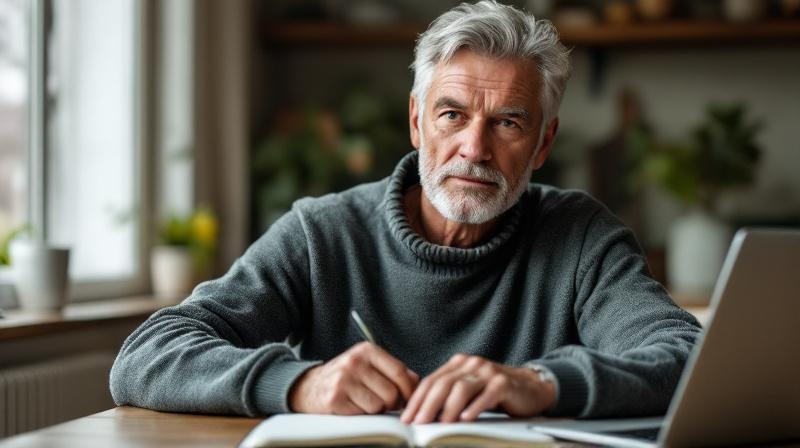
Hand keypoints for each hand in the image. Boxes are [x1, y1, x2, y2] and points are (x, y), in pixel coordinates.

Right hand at [289, 342, 418, 414]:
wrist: (309, 386)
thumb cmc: (344, 377)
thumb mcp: (367, 364)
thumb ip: (392, 370)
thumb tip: (417, 382)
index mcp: (367, 350)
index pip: (400, 372)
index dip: (409, 390)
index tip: (409, 398)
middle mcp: (355, 361)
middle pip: (392, 392)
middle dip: (392, 403)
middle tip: (385, 404)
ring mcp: (344, 380)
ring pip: (379, 405)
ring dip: (376, 410)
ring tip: (366, 402)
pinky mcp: (335, 398)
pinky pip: (363, 414)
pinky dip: (362, 414)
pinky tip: (353, 406)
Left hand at [400, 354, 555, 423]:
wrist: (531, 386)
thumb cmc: (495, 392)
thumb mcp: (469, 389)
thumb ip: (448, 395)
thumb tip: (421, 414)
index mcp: (458, 364)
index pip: (431, 381)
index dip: (417, 399)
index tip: (406, 418)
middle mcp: (471, 364)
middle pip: (443, 384)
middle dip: (427, 405)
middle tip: (418, 423)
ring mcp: (488, 371)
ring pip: (462, 388)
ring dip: (449, 408)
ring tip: (440, 424)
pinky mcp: (504, 382)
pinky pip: (486, 394)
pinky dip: (475, 407)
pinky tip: (466, 418)